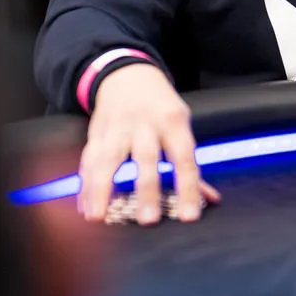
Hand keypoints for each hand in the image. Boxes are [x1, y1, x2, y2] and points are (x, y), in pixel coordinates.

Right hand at [78, 64, 219, 224]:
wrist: (128, 75)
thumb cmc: (160, 107)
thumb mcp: (181, 125)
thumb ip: (191, 165)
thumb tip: (211, 200)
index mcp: (172, 121)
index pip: (184, 158)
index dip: (189, 188)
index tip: (189, 216)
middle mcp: (144, 123)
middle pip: (146, 157)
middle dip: (147, 190)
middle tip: (148, 220)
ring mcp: (117, 127)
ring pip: (108, 158)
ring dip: (101, 189)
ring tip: (98, 217)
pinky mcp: (96, 133)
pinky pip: (88, 160)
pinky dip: (85, 185)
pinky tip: (85, 207)